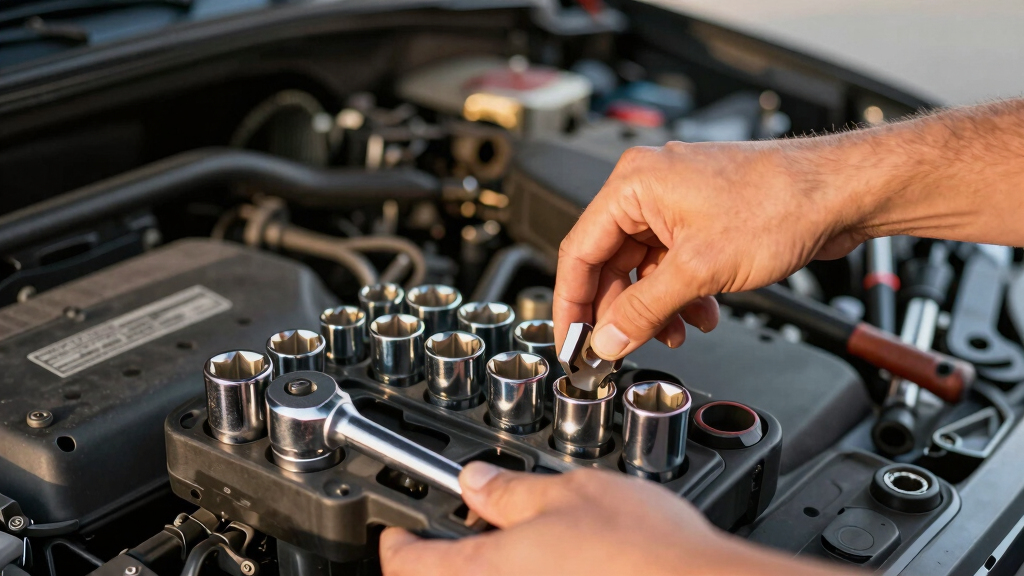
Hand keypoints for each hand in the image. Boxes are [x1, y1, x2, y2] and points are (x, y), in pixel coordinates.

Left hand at [379, 462, 854, 575]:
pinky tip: (559, 562)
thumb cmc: (641, 550)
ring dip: (491, 563)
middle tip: (469, 525)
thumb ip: (510, 490)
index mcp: (485, 568)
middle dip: (445, 555)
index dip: (395, 543)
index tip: (396, 532)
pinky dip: (527, 571)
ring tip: (519, 540)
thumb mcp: (569, 490)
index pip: (407, 564)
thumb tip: (476, 481)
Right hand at [553, 141, 864, 358]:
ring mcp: (677, 204)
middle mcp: (649, 189)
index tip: (572, 340)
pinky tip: (702, 316)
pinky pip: (673, 264)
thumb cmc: (780, 202)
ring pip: (645, 269)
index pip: (580, 251)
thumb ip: (645, 310)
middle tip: (622, 348)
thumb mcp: (699, 269)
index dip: (573, 303)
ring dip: (657, 308)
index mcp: (634, 184)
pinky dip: (681, 295)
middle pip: (612, 263)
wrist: (839, 192)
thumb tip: (608, 338)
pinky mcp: (702, 219)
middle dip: (623, 311)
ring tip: (676, 335)